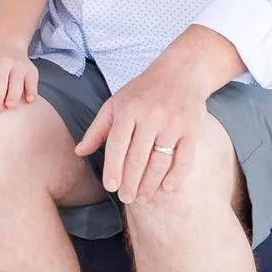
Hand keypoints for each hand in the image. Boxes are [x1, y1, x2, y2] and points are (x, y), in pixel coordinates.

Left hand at [0, 43, 37, 110]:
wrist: (6, 44)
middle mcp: (2, 62)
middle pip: (0, 80)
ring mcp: (17, 65)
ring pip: (17, 81)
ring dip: (14, 94)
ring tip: (10, 106)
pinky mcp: (30, 70)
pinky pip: (32, 81)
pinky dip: (32, 90)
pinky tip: (30, 100)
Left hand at [76, 63, 206, 203]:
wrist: (180, 73)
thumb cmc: (142, 92)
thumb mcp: (115, 104)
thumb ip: (98, 129)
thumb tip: (78, 152)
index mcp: (128, 110)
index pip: (117, 145)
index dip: (113, 168)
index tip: (111, 187)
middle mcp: (151, 117)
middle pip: (138, 157)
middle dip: (131, 182)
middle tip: (126, 198)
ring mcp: (173, 123)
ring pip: (160, 161)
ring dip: (150, 184)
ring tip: (143, 198)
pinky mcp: (193, 129)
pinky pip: (184, 158)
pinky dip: (176, 176)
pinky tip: (167, 188)